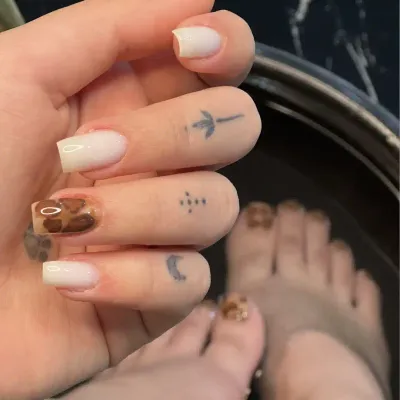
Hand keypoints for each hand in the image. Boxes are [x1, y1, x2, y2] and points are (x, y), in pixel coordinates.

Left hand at [0, 0, 259, 397]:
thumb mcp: (18, 77)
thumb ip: (109, 28)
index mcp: (135, 103)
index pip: (224, 64)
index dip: (227, 45)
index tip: (189, 48)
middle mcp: (164, 160)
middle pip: (238, 127)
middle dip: (174, 136)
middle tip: (87, 154)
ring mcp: (168, 229)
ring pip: (217, 206)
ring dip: (138, 213)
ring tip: (62, 227)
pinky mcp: (162, 291)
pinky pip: (190, 279)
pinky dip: (130, 279)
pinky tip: (68, 282)